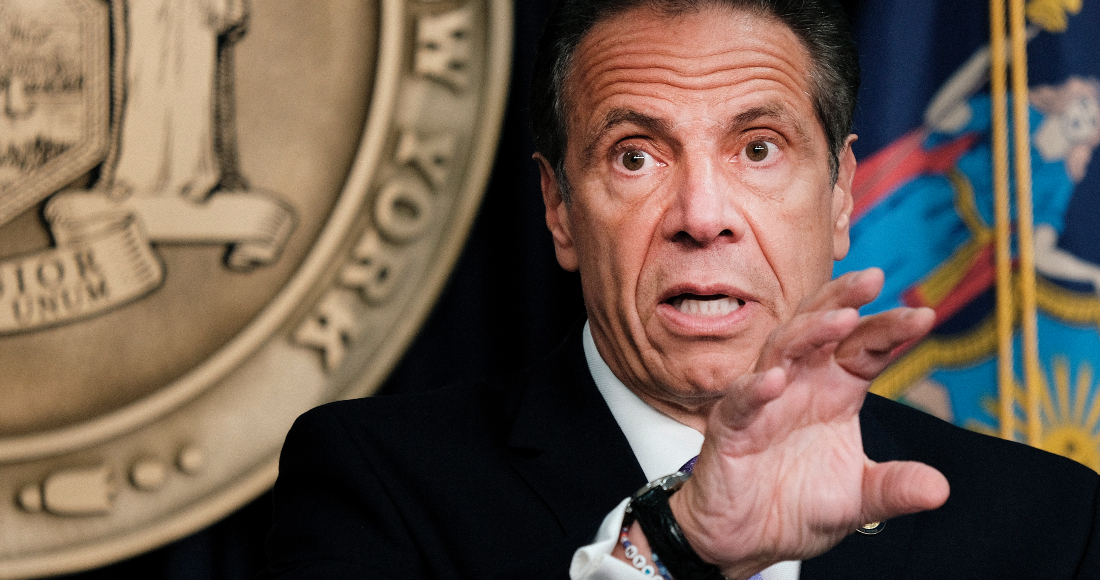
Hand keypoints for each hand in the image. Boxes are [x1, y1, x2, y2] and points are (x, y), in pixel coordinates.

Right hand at [668, 268, 949, 579]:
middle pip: (820, 327)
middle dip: (844, 301)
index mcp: (835, 391)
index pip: (865, 348)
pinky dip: (756, 388)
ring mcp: (764, 401)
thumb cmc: (794, 505)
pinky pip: (742, 400)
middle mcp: (800, 385)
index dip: (891, 330)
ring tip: (840, 321)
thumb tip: (940, 489)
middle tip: (873, 278)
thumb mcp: (858, 500)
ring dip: (809, 332)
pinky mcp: (731, 427)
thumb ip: (895, 489)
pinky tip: (776, 380)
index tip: (924, 317)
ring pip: (781, 350)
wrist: (744, 540)